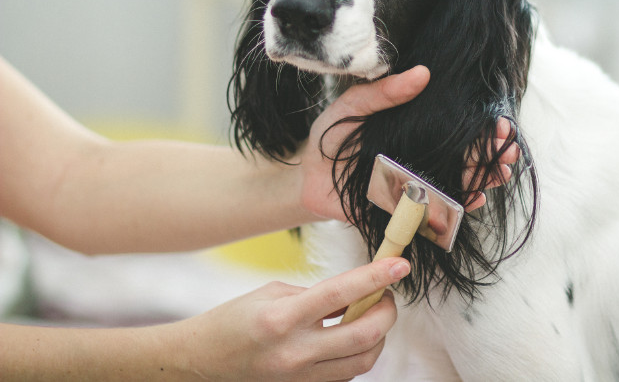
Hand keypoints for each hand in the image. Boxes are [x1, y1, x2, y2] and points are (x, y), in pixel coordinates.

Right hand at [170, 258, 410, 380]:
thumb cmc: (234, 319)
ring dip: (377, 335)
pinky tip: (352, 335)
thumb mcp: (272, 292)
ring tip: (370, 314)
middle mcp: (294, 352)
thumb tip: (356, 291)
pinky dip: (359, 352)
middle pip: (364, 335)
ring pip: (364, 361)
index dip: (376, 277)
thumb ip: (316, 294)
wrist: (203, 360)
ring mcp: (300, 377)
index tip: (399, 265)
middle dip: (387, 311)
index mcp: (282, 318)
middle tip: (386, 294)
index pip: (341, 294)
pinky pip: (347, 373)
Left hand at [298, 66, 519, 220]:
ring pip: (460, 184)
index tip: (501, 124)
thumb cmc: (330, 135)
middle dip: (494, 156)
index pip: (459, 130)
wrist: (305, 175)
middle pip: (468, 158)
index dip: (484, 129)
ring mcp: (417, 185)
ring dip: (484, 180)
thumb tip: (423, 73)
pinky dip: (457, 208)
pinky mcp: (406, 210)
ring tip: (500, 173)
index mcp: (417, 131)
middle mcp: (423, 158)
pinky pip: (437, 212)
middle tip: (508, 151)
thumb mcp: (355, 104)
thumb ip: (385, 91)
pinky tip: (472, 200)